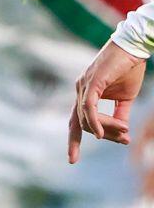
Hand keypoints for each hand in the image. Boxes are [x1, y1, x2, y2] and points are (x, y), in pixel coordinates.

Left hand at [71, 40, 144, 162]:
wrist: (134, 48)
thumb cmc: (129, 69)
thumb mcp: (126, 98)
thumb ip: (120, 115)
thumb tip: (121, 133)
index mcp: (84, 94)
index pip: (74, 121)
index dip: (72, 141)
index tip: (72, 159)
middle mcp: (79, 90)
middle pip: (78, 123)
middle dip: (88, 139)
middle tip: (118, 142)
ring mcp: (83, 86)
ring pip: (86, 118)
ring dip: (106, 129)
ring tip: (125, 131)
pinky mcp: (92, 82)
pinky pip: (88, 107)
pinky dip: (94, 121)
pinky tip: (99, 133)